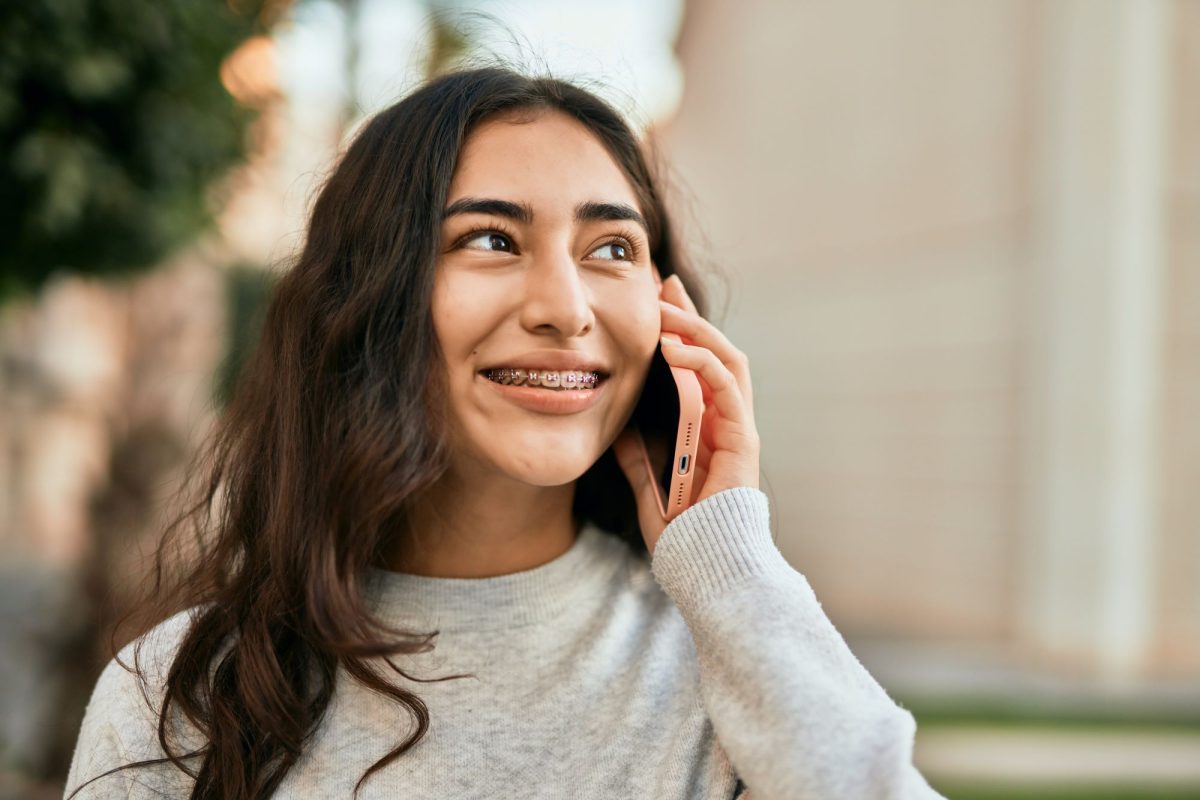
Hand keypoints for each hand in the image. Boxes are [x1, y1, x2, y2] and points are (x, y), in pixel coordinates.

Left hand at [613, 274, 760, 554]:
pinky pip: (726, 385)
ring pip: (727, 359)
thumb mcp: (647, 485)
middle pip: (716, 352)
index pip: (698, 368)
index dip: (681, 332)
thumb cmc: (682, 535)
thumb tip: (616, 427)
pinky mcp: (743, 437)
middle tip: (665, 285)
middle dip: (691, 315)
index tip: (657, 302)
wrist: (704, 566)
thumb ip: (637, 457)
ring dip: (696, 329)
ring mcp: (738, 428)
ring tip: (665, 308)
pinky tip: (673, 347)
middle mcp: (727, 423)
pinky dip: (701, 361)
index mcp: (708, 430)